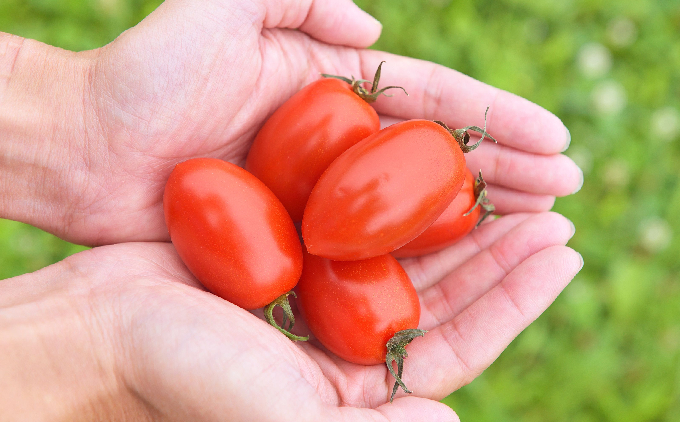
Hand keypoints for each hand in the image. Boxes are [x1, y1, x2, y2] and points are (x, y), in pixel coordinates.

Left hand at [0, 0, 580, 244]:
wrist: (82, 150)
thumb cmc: (140, 78)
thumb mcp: (215, 7)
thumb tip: (375, 31)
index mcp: (328, 90)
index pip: (430, 103)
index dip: (494, 121)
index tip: (555, 141)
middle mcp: (334, 145)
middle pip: (434, 160)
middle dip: (504, 173)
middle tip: (566, 193)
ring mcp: (316, 196)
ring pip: (410, 210)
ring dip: (475, 222)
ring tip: (537, 232)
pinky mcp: (291, 239)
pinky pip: (363, 251)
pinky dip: (411, 261)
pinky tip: (457, 275)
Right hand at [0, 213, 580, 420]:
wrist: (103, 325)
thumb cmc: (187, 373)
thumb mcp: (286, 414)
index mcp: (354, 389)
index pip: (457, 343)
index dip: (514, 301)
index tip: (560, 253)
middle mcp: (346, 345)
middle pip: (443, 294)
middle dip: (499, 254)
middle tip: (551, 210)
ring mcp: (321, 297)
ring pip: (408, 254)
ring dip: (457, 222)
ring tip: (507, 186)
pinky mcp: (293, 256)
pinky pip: (359, 223)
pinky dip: (395, 199)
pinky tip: (426, 170)